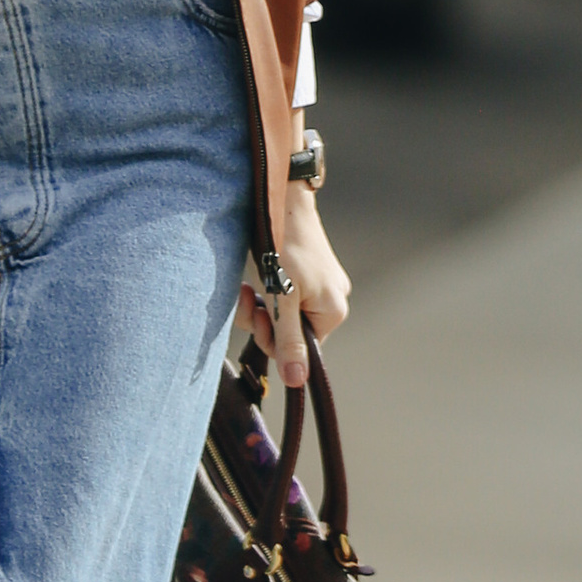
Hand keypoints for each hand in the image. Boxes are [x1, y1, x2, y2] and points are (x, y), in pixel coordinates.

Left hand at [236, 183, 350, 389]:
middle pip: (290, 331)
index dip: (272, 339)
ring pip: (284, 313)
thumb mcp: (282, 298)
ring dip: (262, 303)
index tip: (260, 315)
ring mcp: (321, 285)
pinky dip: (268, 289)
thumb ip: (288, 341)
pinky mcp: (308, 272)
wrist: (281, 199)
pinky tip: (256, 274)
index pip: (300, 349)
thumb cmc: (283, 247)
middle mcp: (332, 300)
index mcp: (333, 311)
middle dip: (264, 319)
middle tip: (248, 295)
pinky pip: (285, 295)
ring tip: (248, 283)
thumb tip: (298, 382)